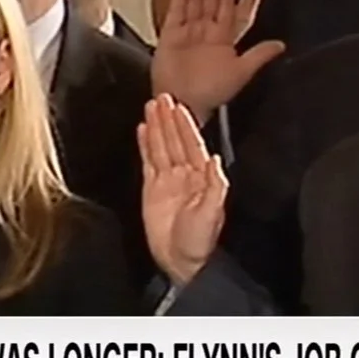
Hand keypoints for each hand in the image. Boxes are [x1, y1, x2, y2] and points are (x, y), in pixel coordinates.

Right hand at [138, 94, 228, 285]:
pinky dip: (145, 145)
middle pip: (175, 140)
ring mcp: (167, 180)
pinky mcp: (151, 189)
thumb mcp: (213, 212)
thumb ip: (215, 185)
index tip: (179, 106)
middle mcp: (184, 174)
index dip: (186, 124)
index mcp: (202, 176)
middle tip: (162, 96)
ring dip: (157, 126)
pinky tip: (142, 130)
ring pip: (161, 146)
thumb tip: (215, 159)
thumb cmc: (200, 239)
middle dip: (169, 118)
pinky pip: (148, 161)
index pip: (192, 143)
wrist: (182, 260)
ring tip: (151, 106)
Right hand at [150, 0, 283, 123]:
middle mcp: (209, 33)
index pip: (241, 9)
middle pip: (217, 1)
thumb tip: (281, 45)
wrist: (181, 104)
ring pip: (198, 1)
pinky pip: (176, 11)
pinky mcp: (170, 36)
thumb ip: (259, 56)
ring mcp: (189, 33)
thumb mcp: (240, 73)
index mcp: (227, 40)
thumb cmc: (211, 93)